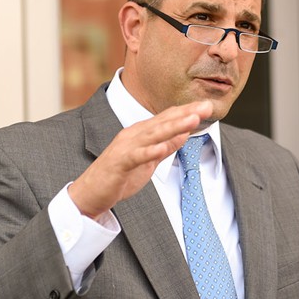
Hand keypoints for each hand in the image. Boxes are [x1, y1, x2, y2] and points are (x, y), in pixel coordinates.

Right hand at [68, 101, 212, 218]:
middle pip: (163, 121)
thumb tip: (185, 134)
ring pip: (153, 135)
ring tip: (192, 120)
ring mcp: (126, 147)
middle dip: (186, 113)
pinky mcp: (119, 163)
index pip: (168, 118)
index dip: (188, 111)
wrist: (90, 193)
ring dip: (173, 127)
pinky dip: (150, 151)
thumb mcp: (150, 160)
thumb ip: (166, 146)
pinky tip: (163, 147)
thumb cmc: (120, 176)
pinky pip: (137, 156)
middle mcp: (134, 135)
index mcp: (142, 133)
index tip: (208, 105)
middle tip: (206, 106)